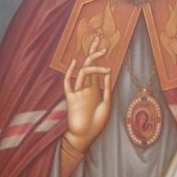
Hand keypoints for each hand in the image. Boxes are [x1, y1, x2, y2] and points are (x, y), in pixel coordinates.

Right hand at [63, 37, 111, 152]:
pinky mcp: (71, 98)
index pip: (97, 68)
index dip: (99, 57)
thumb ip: (106, 89)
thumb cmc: (97, 123)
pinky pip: (69, 83)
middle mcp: (86, 87)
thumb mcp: (107, 104)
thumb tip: (108, 72)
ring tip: (104, 58)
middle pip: (89, 64)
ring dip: (93, 63)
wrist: (85, 137)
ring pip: (83, 71)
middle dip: (93, 52)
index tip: (104, 45)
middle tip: (100, 39)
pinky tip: (75, 62)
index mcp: (95, 88)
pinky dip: (71, 72)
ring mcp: (78, 91)